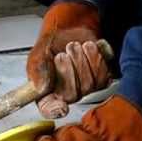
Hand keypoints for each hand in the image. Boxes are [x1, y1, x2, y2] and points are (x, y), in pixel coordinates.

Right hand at [27, 1, 112, 118]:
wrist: (69, 30)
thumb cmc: (51, 45)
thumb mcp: (38, 54)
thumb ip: (37, 69)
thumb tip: (40, 87)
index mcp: (45, 94)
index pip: (49, 109)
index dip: (55, 110)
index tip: (61, 107)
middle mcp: (65, 96)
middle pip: (73, 95)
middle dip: (69, 68)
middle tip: (63, 53)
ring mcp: (85, 90)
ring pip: (90, 84)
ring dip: (82, 58)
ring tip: (74, 46)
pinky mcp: (101, 79)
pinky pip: (104, 73)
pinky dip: (96, 55)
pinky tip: (87, 47)